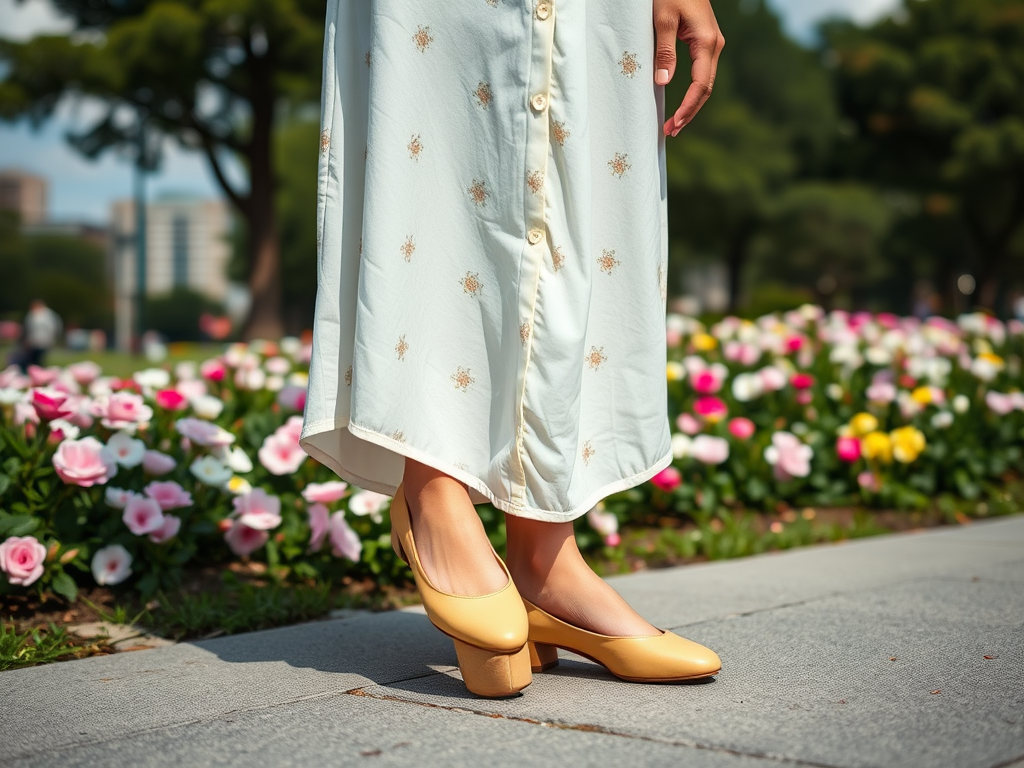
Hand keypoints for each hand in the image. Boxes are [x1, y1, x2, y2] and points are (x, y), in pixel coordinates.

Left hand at [653, 0, 724, 136]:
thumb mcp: (662, 20)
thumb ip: (664, 51)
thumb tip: (663, 82)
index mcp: (707, 42)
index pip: (700, 84)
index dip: (688, 107)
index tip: (673, 124)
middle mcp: (714, 45)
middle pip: (706, 89)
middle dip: (689, 112)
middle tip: (671, 131)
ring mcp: (712, 44)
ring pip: (705, 83)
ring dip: (691, 105)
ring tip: (674, 124)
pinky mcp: (705, 43)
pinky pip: (702, 74)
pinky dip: (692, 92)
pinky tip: (682, 104)